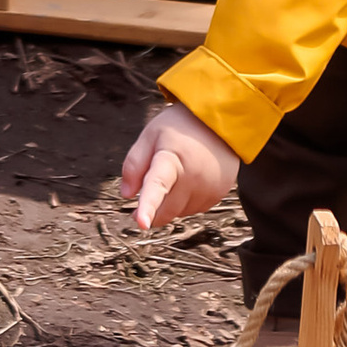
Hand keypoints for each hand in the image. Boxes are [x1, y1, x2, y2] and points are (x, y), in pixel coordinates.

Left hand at [119, 95, 241, 230]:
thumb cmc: (179, 127)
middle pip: (166, 210)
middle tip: (143, 198)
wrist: (218, 122)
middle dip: (152, 211)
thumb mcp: (150, 135)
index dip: (148, 206)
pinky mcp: (218, 195)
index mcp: (172, 159)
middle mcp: (193, 178)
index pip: (157, 186)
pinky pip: (193, 210)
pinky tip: (188, 181)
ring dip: (169, 205)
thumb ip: (134, 164)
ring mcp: (209, 188)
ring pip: (179, 213)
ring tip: (174, 175)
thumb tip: (127, 195)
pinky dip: (185, 203)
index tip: (141, 224)